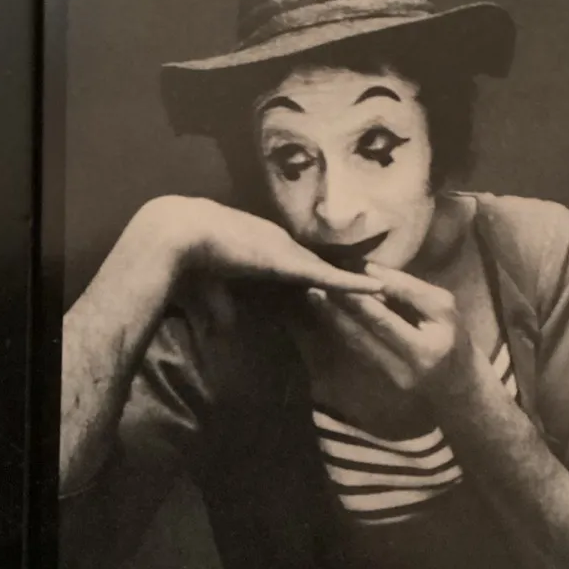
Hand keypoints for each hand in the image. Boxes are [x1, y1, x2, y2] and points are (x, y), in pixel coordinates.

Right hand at [137, 195, 381, 294]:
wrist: (180, 236)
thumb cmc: (189, 262)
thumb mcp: (210, 294)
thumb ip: (223, 311)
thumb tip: (225, 333)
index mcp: (264, 252)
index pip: (297, 268)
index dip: (318, 280)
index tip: (335, 291)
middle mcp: (282, 246)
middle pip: (321, 266)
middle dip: (347, 278)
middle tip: (375, 289)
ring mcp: (289, 252)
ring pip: (332, 271)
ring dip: (358, 282)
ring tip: (387, 290)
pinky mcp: (291, 261)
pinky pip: (331, 277)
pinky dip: (354, 284)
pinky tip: (379, 289)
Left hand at [306, 263, 476, 396]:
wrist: (457, 385)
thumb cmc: (453, 338)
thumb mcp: (444, 309)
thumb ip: (411, 290)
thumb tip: (372, 270)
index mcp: (431, 342)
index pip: (401, 308)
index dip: (374, 290)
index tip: (354, 269)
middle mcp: (414, 361)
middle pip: (373, 326)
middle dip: (345, 302)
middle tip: (320, 282)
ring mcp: (397, 374)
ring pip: (359, 341)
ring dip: (335, 317)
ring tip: (315, 296)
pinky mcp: (384, 379)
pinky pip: (359, 349)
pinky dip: (343, 329)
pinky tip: (328, 314)